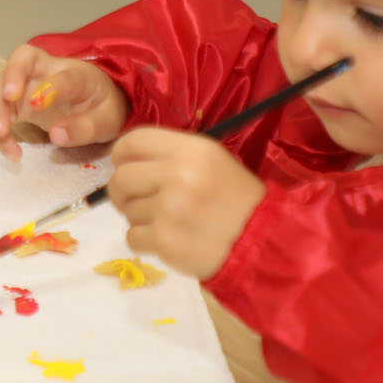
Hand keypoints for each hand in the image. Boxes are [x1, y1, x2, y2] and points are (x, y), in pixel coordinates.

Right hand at [0, 44, 126, 159]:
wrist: (96, 103)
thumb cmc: (102, 107)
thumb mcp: (107, 121)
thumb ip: (86, 128)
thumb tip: (56, 135)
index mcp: (78, 74)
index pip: (64, 75)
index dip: (50, 87)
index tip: (37, 105)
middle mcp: (49, 71)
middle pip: (23, 57)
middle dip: (12, 74)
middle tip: (8, 98)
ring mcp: (30, 83)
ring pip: (3, 81)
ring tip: (1, 133)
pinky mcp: (18, 101)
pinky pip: (1, 107)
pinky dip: (0, 129)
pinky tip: (12, 152)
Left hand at [106, 128, 266, 279]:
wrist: (261, 240)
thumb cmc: (236, 198)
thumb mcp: (212, 160)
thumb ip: (172, 155)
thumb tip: (125, 162)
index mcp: (191, 150)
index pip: (133, 141)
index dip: (121, 154)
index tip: (124, 166)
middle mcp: (177, 175)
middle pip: (121, 177)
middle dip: (122, 191)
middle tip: (136, 199)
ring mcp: (169, 209)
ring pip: (127, 210)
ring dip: (139, 217)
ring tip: (167, 221)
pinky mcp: (164, 241)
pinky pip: (132, 237)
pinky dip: (143, 240)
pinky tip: (166, 238)